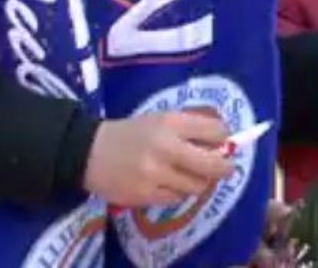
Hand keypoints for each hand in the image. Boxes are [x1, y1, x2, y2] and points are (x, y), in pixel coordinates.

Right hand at [82, 111, 232, 206]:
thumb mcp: (159, 119)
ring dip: (200, 181)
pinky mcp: (146, 195)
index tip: (224, 141)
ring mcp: (156, 174)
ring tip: (191, 175)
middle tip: (228, 168)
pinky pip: (177, 198)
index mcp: (170, 122)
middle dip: (225, 167)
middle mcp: (165, 147)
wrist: (89, 152)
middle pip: (213, 164)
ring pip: (197, 185)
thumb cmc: (131, 133)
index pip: (214, 130)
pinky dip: (178, 192)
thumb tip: (224, 140)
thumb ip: (189, 128)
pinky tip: (169, 183)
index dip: (224, 137)